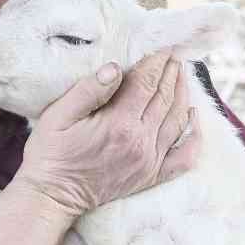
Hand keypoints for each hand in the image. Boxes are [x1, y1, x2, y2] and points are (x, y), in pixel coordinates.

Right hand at [15, 52, 198, 218]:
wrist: (52, 197)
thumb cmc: (50, 153)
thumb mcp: (57, 116)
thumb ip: (88, 90)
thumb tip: (115, 68)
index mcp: (119, 124)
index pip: (146, 83)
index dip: (156, 61)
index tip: (160, 47)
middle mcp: (141, 142)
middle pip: (165, 97)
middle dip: (170, 72)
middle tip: (173, 55)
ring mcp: (149, 161)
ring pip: (178, 120)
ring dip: (182, 94)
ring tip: (181, 75)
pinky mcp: (151, 176)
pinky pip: (184, 157)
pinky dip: (194, 136)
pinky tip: (193, 117)